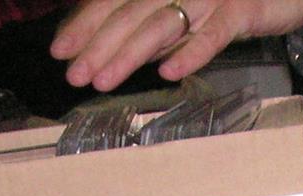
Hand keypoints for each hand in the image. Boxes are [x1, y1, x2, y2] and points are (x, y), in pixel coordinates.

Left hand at [51, 0, 302, 92]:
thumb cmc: (237, 0)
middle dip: (97, 45)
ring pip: (162, 24)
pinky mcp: (242, 9)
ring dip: (130, 54)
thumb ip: (156, 25)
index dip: (85, 23)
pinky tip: (170, 73)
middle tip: (74, 75)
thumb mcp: (190, 9)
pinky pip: (214, 33)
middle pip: (130, 13)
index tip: (60, 51)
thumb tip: (116, 50)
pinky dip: (191, 52)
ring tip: (104, 80)